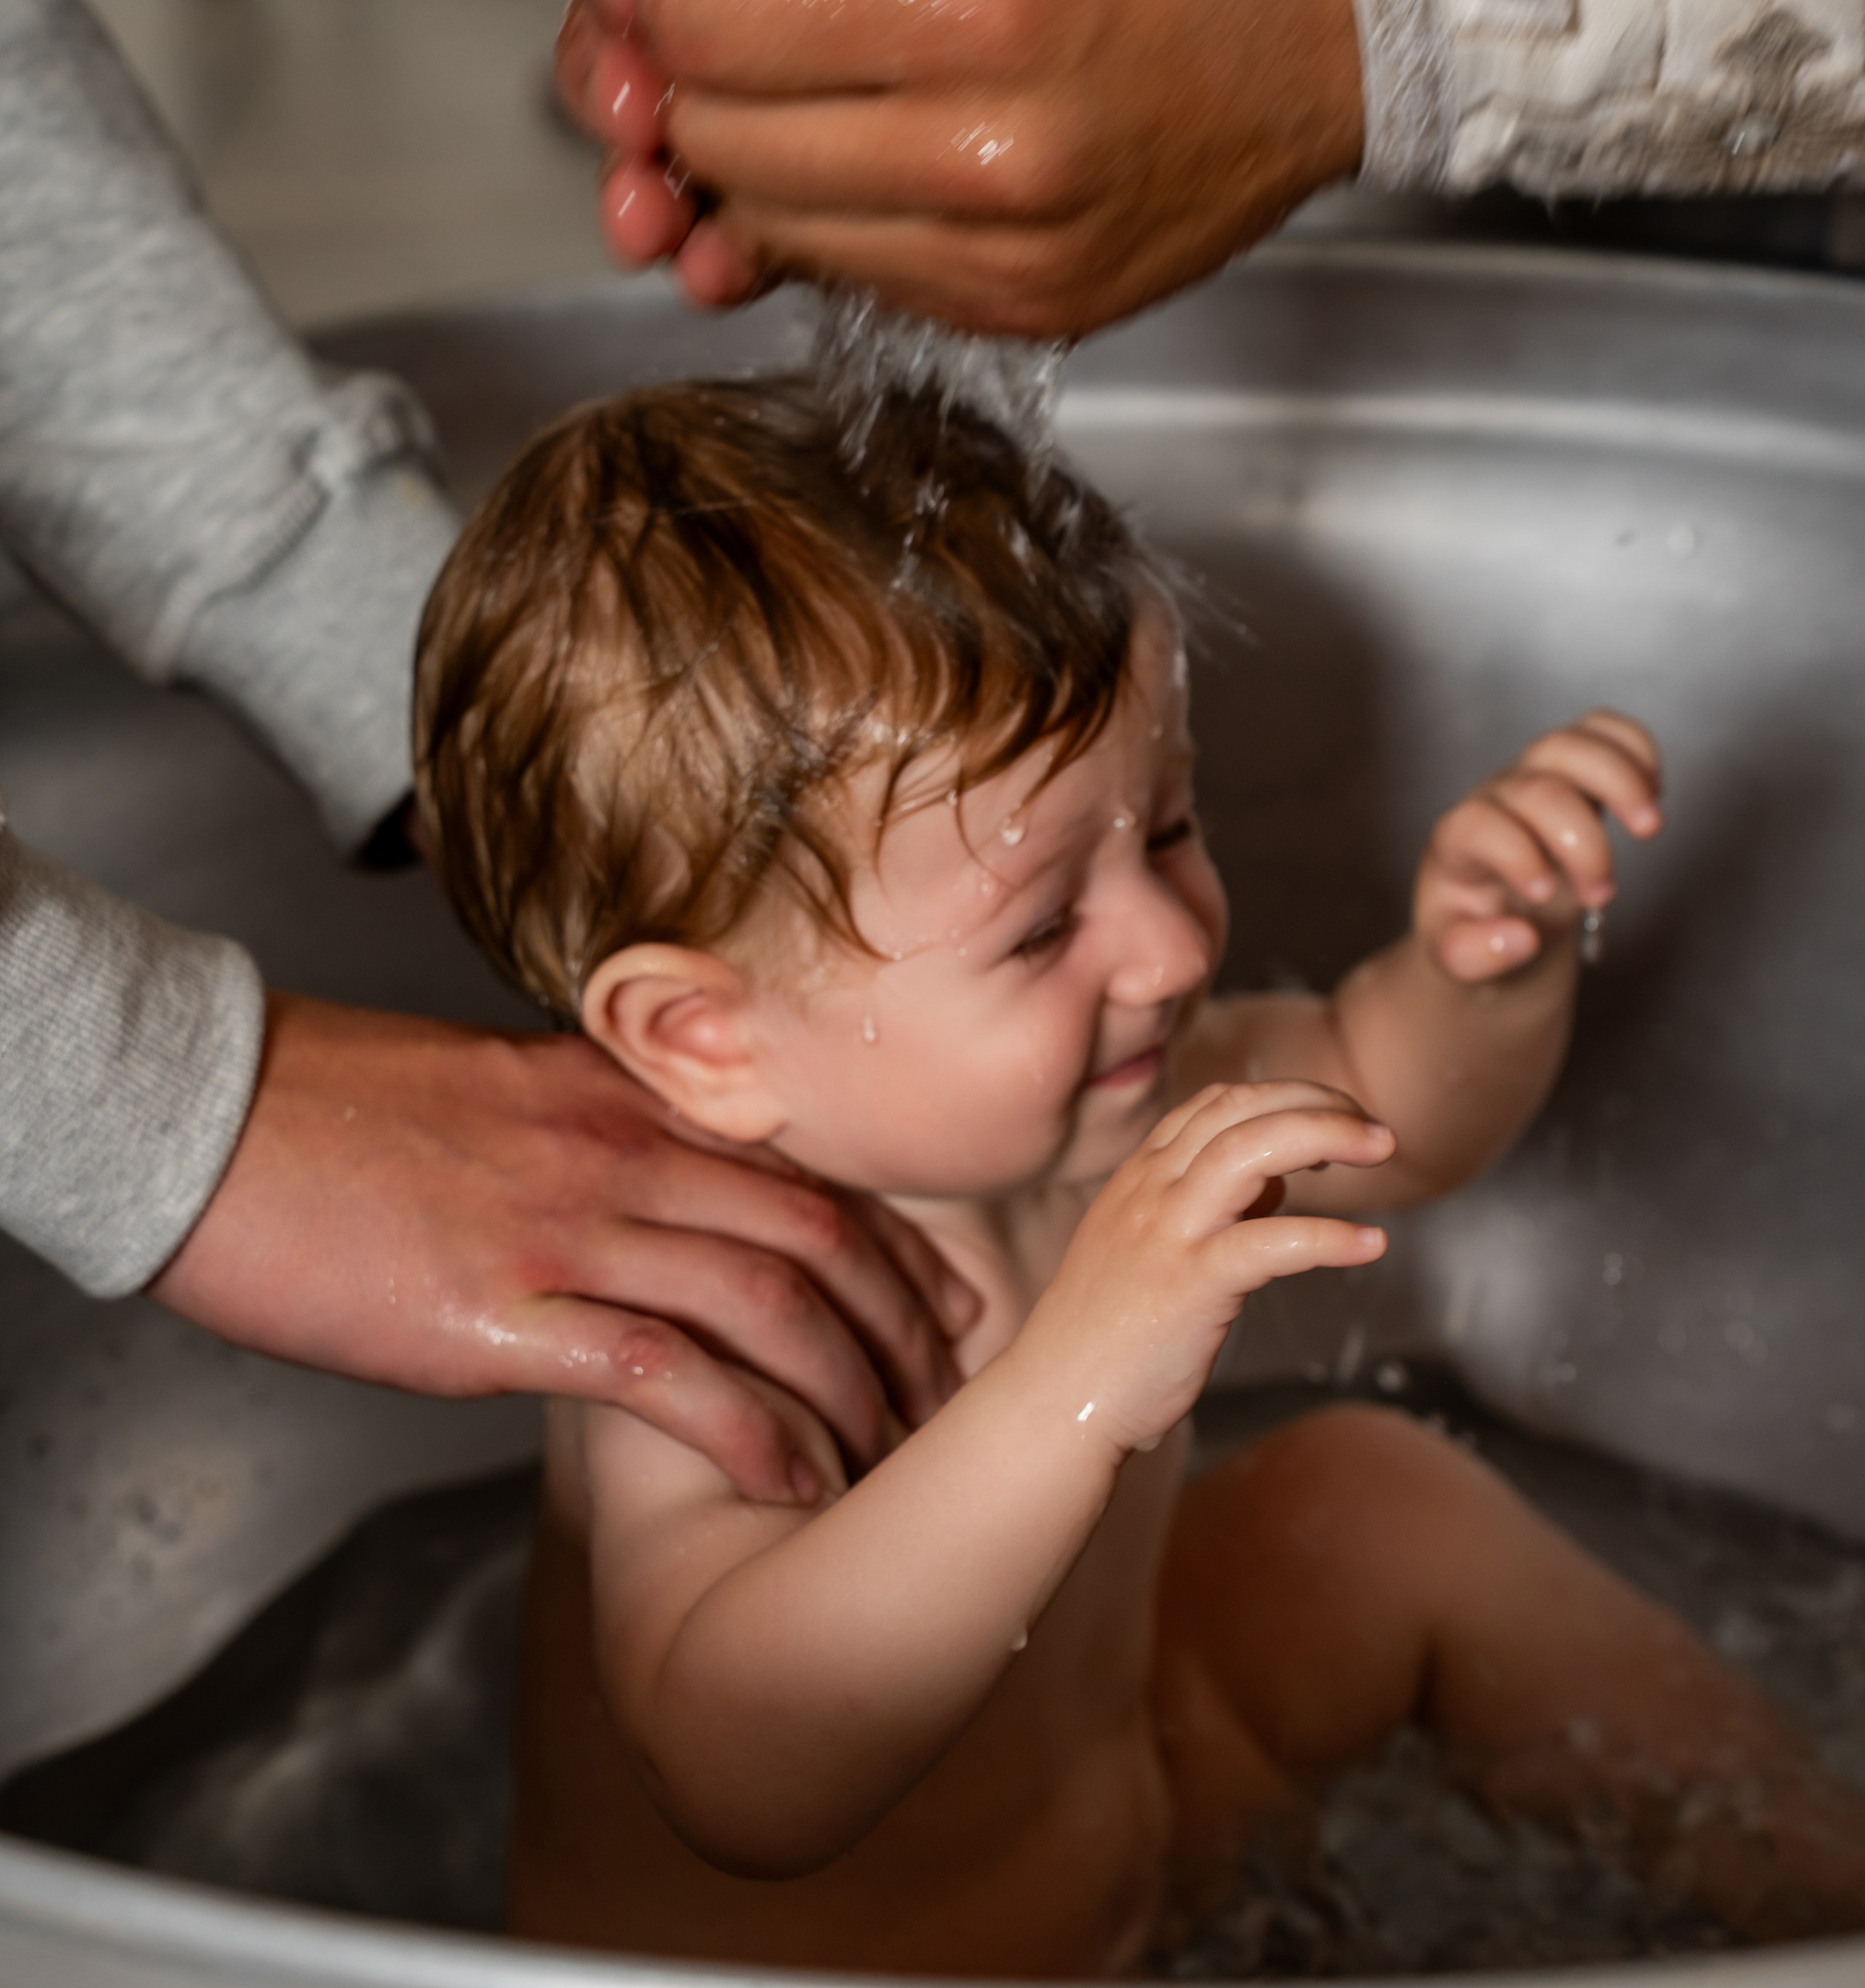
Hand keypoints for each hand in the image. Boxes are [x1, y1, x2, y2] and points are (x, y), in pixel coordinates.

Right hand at [151, 994, 974, 1503]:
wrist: (208, 1117)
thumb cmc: (341, 1108)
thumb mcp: (503, 1092)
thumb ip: (602, 1133)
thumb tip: (659, 1189)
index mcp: (628, 1103)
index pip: (810, 1176)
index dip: (899, 1249)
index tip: (945, 1303)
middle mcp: (624, 1156)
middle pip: (821, 1242)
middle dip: (904, 1330)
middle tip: (944, 1395)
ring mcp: (571, 1231)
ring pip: (769, 1309)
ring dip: (850, 1393)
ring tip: (889, 1458)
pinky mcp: (504, 1314)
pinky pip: (668, 1376)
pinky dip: (753, 1434)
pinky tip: (796, 1481)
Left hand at [555, 0, 1365, 334]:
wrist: (1317, 52)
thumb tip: (652, 22)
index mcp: (980, 14)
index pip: (709, 30)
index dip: (648, 10)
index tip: (648, 1)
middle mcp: (991, 153)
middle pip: (719, 142)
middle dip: (672, 97)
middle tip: (677, 57)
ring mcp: (1009, 256)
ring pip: (773, 228)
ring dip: (734, 172)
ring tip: (761, 113)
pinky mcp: (1028, 312)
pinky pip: (855, 277)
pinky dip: (822, 225)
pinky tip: (849, 168)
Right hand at [1021, 1082, 1390, 1452]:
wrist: (1055, 1398)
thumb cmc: (1107, 1335)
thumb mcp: (1146, 1248)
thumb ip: (1204, 1207)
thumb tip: (1274, 1183)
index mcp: (1140, 1177)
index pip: (1216, 1103)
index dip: (1281, 1096)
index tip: (1327, 1118)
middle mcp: (1151, 1190)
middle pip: (1241, 1109)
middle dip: (1316, 1101)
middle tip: (1373, 1128)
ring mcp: (1169, 1233)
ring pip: (1251, 1150)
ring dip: (1326, 1136)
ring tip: (1382, 1148)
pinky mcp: (1190, 1284)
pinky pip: (1271, 1242)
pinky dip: (1329, 1237)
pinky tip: (1370, 1244)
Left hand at [1415, 712, 1663, 984]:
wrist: (1492, 911)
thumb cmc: (1473, 930)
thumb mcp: (1458, 959)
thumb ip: (1475, 956)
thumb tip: (1521, 940)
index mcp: (1456, 843)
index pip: (1479, 824)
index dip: (1516, 854)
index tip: (1544, 894)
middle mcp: (1494, 801)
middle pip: (1538, 789)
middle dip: (1582, 842)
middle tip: (1601, 894)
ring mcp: (1534, 778)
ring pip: (1571, 745)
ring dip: (1620, 781)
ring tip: (1649, 828)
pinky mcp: (1573, 771)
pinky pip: (1602, 730)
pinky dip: (1635, 748)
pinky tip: (1654, 791)